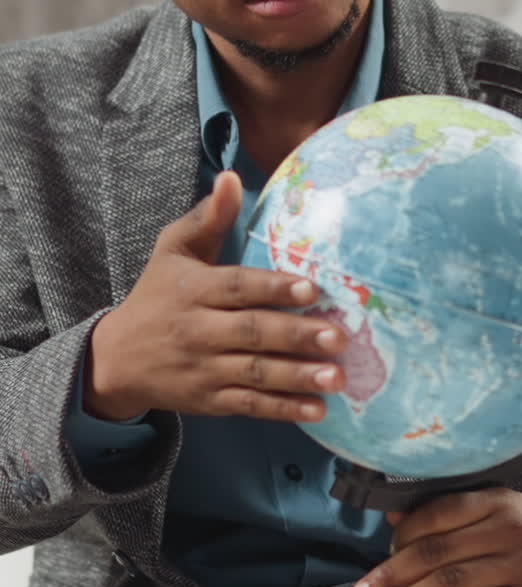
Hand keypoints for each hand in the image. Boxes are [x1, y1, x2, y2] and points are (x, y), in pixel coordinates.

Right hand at [85, 170, 344, 420]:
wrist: (117, 359)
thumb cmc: (157, 294)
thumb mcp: (173, 249)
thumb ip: (209, 217)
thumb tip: (233, 177)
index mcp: (193, 289)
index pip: (237, 287)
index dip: (273, 288)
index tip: (311, 287)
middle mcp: (198, 330)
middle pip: (251, 333)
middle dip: (296, 335)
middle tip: (339, 336)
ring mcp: (204, 369)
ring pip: (255, 373)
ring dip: (298, 377)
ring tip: (337, 376)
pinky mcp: (209, 401)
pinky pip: (249, 405)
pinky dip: (283, 409)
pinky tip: (318, 409)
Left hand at [349, 488, 521, 586]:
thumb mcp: (502, 511)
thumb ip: (452, 515)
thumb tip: (395, 520)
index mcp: (491, 500)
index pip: (432, 514)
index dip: (397, 541)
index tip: (375, 565)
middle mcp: (503, 526)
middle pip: (434, 552)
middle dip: (389, 578)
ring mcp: (521, 562)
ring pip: (452, 583)